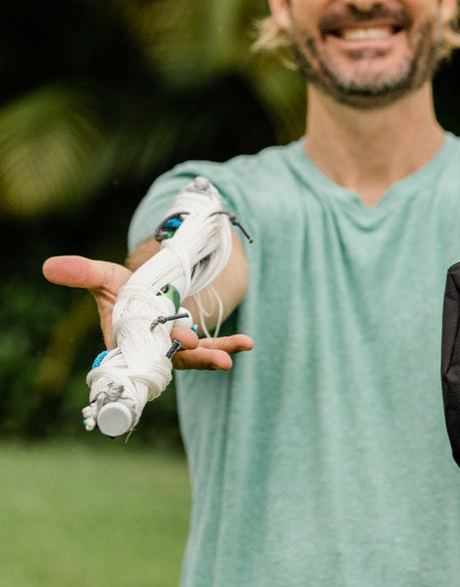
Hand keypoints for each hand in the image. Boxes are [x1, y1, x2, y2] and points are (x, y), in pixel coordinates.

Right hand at [43, 255, 253, 370]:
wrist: (148, 291)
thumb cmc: (124, 290)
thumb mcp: (107, 277)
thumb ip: (84, 273)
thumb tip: (49, 265)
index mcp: (124, 340)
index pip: (135, 351)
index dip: (150, 350)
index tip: (172, 344)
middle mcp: (149, 351)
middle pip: (166, 358)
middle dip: (184, 354)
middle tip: (196, 346)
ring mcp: (172, 351)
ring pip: (192, 357)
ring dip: (212, 356)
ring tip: (231, 357)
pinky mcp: (193, 345)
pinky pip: (211, 348)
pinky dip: (227, 346)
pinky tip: (247, 344)